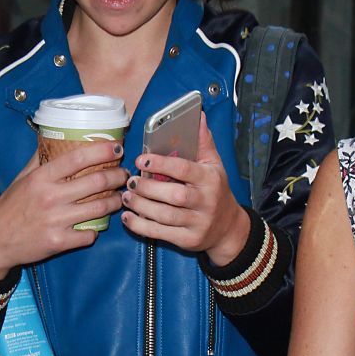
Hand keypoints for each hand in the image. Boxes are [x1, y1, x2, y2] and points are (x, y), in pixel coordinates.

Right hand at [0, 141, 128, 278]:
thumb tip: (54, 139)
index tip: (117, 147)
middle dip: (117, 176)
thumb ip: (38, 160)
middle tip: (123, 174)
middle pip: (96, 182)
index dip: (102, 151)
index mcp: (41, 178)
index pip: (78, 158)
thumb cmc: (10, 207)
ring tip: (119, 197)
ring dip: (115, 201)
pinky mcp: (59, 242)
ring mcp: (56, 221)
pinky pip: (89, 234)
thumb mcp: (21, 179)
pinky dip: (96, 230)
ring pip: (100, 208)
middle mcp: (51, 197)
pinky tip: (96, 225)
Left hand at [121, 113, 248, 264]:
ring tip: (127, 197)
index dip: (161, 163)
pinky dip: (141, 226)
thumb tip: (198, 115)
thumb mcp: (214, 165)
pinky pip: (161, 234)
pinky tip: (128, 217)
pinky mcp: (188, 240)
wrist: (227, 228)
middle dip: (148, 188)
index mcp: (210, 179)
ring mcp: (198, 223)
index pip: (184, 169)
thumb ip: (203, 141)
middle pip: (174, 195)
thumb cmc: (215, 190)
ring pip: (165, 216)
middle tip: (131, 180)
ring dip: (141, 206)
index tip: (142, 159)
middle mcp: (206, 201)